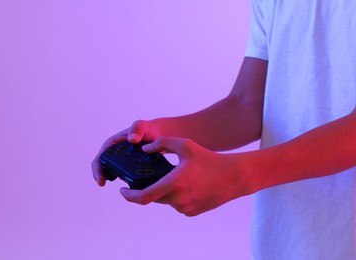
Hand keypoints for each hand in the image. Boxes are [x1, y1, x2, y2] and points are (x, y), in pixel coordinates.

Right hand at [91, 120, 161, 185]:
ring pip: (112, 172)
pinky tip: (130, 187)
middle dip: (102, 176)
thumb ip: (137, 129)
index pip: (100, 158)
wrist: (158, 134)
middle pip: (103, 167)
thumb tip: (131, 139)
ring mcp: (121, 160)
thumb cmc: (148, 128)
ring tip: (118, 186)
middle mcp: (114, 153)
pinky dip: (123, 180)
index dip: (97, 170)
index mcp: (112, 144)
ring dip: (112, 179)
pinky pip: (123, 175)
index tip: (101, 181)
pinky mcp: (130, 166)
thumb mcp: (141, 126)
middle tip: (105, 184)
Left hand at [119, 137, 253, 215]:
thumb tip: (145, 148)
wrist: (233, 177)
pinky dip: (176, 195)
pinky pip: (177, 204)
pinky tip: (187, 184)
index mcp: (173, 184)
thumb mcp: (185, 145)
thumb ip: (162, 143)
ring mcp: (185, 208)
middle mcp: (178, 200)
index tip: (122, 190)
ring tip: (175, 176)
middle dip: (149, 188)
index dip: (129, 196)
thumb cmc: (209, 159)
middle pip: (154, 197)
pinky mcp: (192, 212)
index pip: (144, 196)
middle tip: (148, 177)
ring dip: (164, 190)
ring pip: (166, 200)